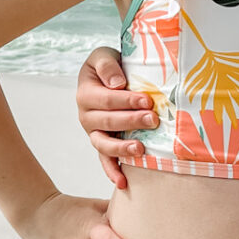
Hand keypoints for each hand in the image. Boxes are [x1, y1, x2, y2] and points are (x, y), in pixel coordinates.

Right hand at [76, 47, 156, 189]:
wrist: (108, 77)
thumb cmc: (109, 67)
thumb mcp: (103, 56)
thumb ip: (107, 65)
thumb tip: (118, 84)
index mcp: (86, 93)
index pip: (106, 100)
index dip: (126, 101)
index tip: (147, 100)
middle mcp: (86, 116)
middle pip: (108, 122)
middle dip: (131, 122)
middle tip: (153, 119)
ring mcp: (93, 133)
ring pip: (103, 145)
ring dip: (122, 148)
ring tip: (140, 149)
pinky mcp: (102, 144)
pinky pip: (104, 161)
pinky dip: (111, 171)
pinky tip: (123, 182)